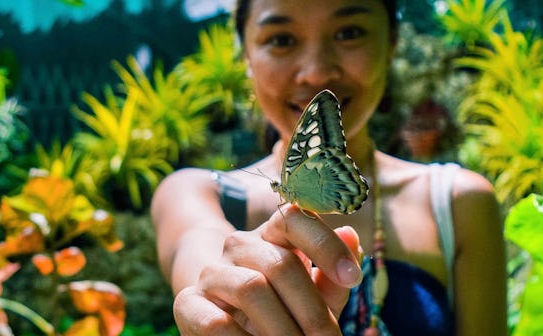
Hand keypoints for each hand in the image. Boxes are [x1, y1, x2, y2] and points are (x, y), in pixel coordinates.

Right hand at [173, 205, 362, 334]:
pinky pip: (217, 322)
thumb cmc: (281, 310)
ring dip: (283, 330)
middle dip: (313, 311)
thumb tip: (351, 234)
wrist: (224, 327)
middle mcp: (240, 246)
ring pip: (252, 289)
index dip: (325, 244)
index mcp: (272, 236)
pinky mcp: (188, 303)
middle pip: (280, 264)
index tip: (354, 278)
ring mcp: (212, 273)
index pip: (294, 217)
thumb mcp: (311, 297)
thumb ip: (330, 276)